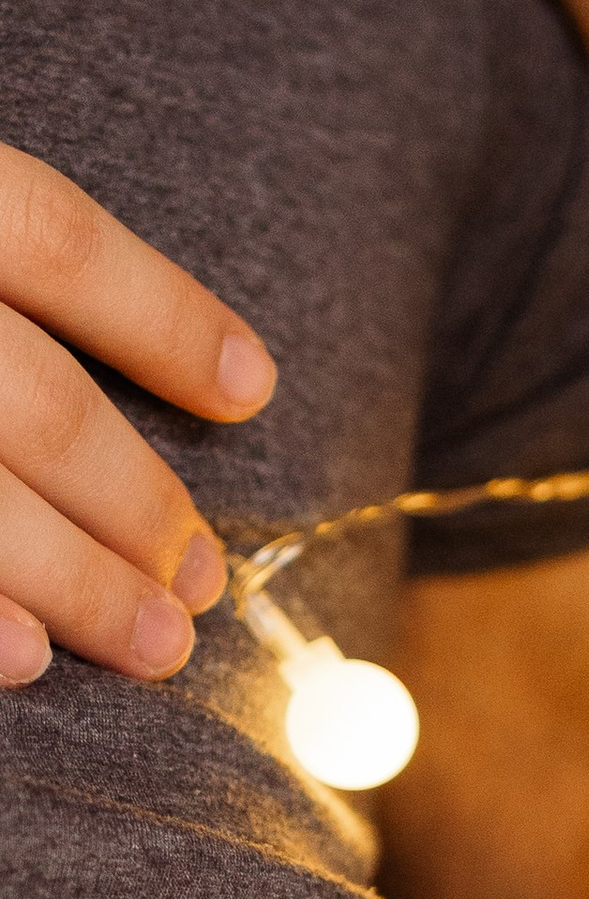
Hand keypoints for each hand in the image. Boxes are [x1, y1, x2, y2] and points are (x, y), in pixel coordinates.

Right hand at [0, 135, 271, 680]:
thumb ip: (12, 262)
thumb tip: (209, 369)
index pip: (50, 237)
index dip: (160, 318)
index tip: (254, 392)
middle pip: (27, 400)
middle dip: (134, 502)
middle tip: (208, 583)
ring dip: (75, 582)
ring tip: (159, 646)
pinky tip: (25, 661)